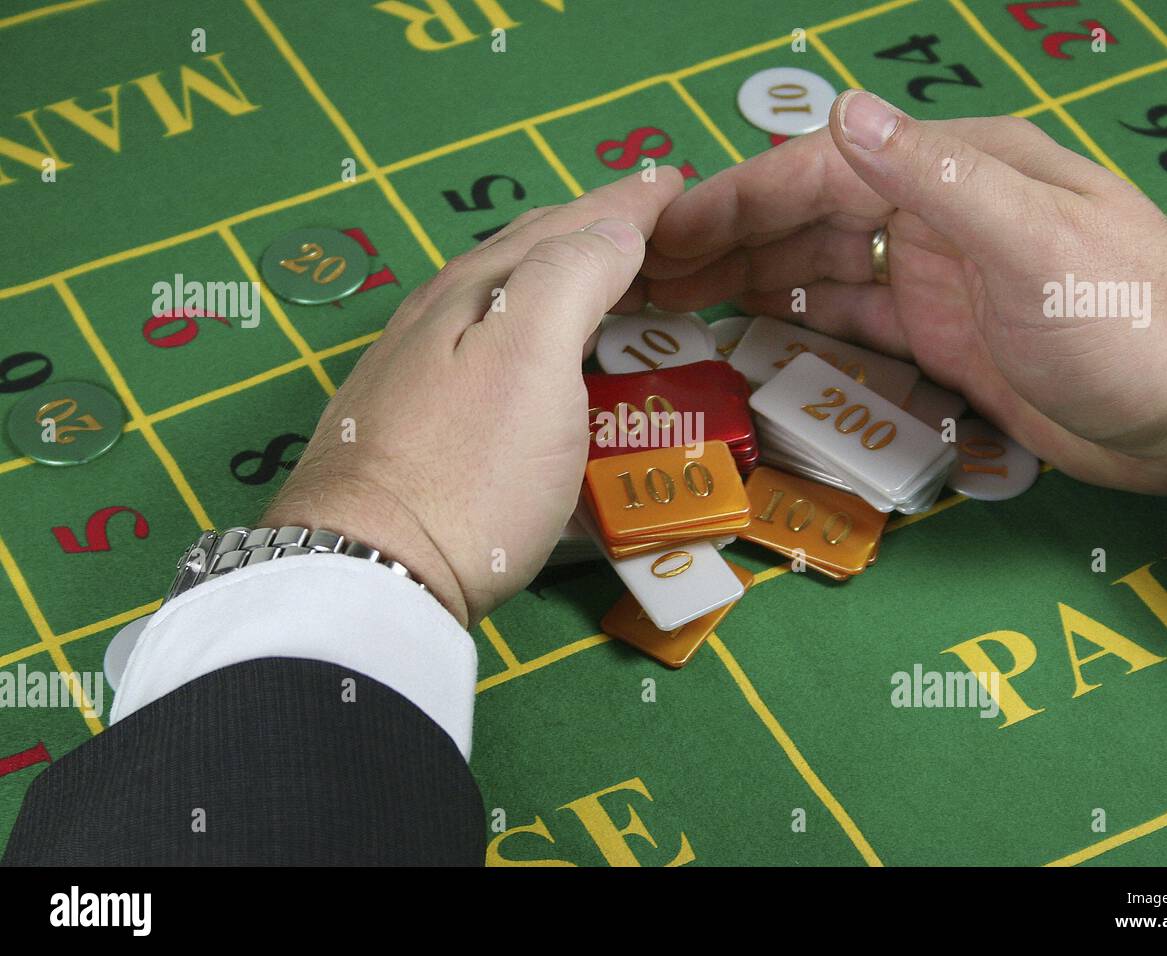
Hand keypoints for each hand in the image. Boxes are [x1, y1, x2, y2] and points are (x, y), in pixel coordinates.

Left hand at [263, 169, 684, 626]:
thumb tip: (611, 224)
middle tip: (647, 223)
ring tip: (599, 275)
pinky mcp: (408, 425)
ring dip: (556, 275)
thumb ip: (572, 277)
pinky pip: (482, 344)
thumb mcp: (531, 358)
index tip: (673, 180)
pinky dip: (526, 326)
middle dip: (589, 228)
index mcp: (475, 290)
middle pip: (524, 252)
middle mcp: (438, 316)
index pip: (564, 224)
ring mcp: (415, 371)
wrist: (369, 573)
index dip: (624, 201)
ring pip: (498, 298)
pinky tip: (527, 352)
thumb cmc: (469, 468)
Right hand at [641, 90, 1166, 515]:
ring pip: (821, 272)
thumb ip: (939, 179)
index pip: (822, 175)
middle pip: (808, 221)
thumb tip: (844, 111)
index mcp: (957, 174)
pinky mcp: (941, 343)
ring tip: (676, 309)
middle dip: (726, 244)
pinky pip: (851, 326)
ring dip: (750, 283)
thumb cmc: (1130, 321)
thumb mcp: (1036, 242)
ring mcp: (936, 284)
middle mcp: (936, 220)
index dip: (737, 200)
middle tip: (647, 280)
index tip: (664, 235)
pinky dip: (799, 327)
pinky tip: (750, 337)